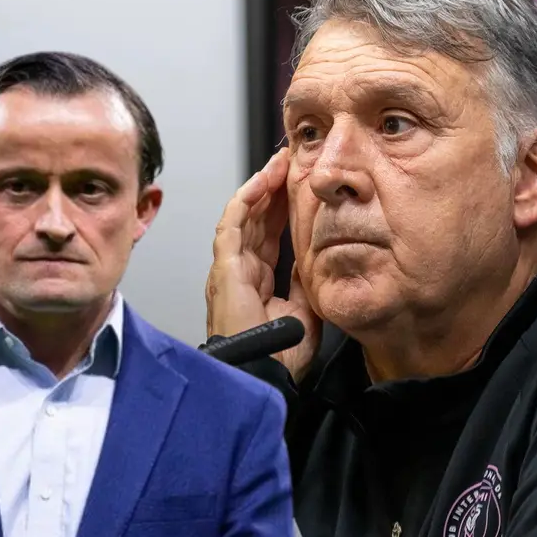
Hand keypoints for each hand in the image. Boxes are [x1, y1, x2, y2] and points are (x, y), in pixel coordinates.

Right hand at [206, 148, 320, 381]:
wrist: (265, 375)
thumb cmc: (280, 355)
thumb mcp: (303, 309)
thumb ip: (303, 281)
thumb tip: (313, 256)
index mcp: (256, 280)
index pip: (269, 234)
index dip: (282, 208)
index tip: (298, 185)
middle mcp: (238, 270)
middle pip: (255, 219)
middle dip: (272, 188)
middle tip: (290, 161)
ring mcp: (228, 268)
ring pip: (243, 216)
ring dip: (260, 187)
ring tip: (278, 163)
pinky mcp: (224, 268)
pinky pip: (232, 225)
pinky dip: (246, 201)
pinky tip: (261, 182)